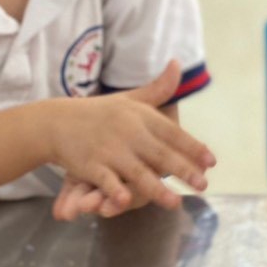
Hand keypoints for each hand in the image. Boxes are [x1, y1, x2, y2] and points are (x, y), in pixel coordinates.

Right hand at [48, 61, 214, 214]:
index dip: (193, 147)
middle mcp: (128, 132)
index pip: (172, 133)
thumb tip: (177, 64)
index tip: (211, 161)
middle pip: (160, 154)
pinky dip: (115, 190)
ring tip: (175, 202)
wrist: (55, 121)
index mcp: (140, 116)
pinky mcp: (90, 164)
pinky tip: (126, 202)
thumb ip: (157, 89)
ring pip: (137, 172)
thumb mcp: (128, 99)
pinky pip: (106, 180)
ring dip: (156, 188)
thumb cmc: (97, 113)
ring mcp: (109, 149)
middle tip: (203, 185)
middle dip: (183, 170)